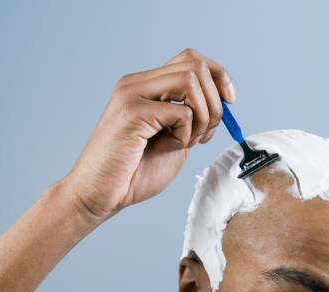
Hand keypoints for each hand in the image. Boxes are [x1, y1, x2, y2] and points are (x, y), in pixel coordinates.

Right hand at [63, 48, 235, 219]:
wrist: (99, 196)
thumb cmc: (132, 175)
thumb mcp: (173, 144)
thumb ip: (191, 123)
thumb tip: (221, 108)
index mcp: (144, 87)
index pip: (190, 59)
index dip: (218, 76)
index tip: (229, 102)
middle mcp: (136, 83)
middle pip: (195, 64)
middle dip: (215, 102)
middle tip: (205, 134)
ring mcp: (132, 94)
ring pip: (191, 80)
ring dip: (202, 116)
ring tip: (187, 142)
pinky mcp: (132, 112)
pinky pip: (180, 112)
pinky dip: (185, 134)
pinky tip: (169, 149)